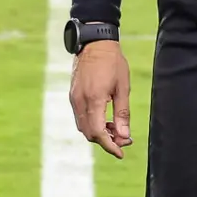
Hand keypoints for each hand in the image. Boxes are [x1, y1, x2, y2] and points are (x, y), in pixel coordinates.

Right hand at [69, 39, 131, 158]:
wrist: (94, 43)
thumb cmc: (112, 63)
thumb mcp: (123, 87)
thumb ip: (122, 114)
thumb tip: (124, 136)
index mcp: (94, 99)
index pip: (98, 133)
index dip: (109, 146)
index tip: (121, 152)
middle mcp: (80, 101)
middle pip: (89, 133)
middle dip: (106, 141)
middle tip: (123, 139)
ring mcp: (74, 98)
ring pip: (83, 127)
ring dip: (98, 133)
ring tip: (115, 129)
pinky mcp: (73, 95)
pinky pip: (80, 117)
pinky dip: (91, 124)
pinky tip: (104, 119)